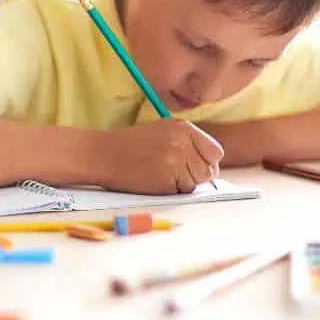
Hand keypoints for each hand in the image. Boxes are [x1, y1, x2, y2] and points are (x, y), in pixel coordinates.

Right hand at [97, 119, 223, 194]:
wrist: (103, 154)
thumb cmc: (130, 144)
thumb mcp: (162, 131)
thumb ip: (186, 141)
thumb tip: (209, 161)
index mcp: (184, 128)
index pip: (215, 152)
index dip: (206, 162)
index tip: (193, 165)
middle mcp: (183, 142)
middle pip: (209, 170)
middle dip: (196, 176)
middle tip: (176, 173)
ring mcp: (177, 160)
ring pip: (197, 183)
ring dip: (184, 184)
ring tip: (162, 175)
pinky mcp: (168, 178)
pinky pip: (182, 191)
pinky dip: (172, 190)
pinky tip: (156, 180)